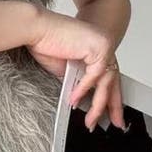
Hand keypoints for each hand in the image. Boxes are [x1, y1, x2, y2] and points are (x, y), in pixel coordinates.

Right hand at [26, 8, 124, 129]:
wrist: (37, 27)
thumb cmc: (46, 42)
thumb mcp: (65, 68)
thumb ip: (76, 80)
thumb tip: (79, 98)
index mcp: (97, 52)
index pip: (109, 78)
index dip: (111, 98)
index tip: (111, 115)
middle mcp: (104, 48)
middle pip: (113, 82)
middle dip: (114, 106)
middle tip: (115, 124)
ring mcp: (104, 46)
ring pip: (106, 81)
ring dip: (98, 104)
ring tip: (89, 120)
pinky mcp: (99, 47)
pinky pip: (94, 75)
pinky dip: (83, 89)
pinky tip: (73, 100)